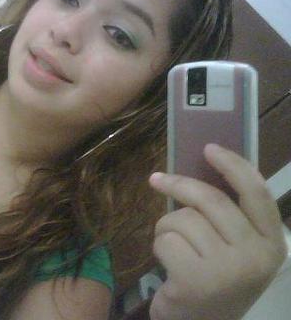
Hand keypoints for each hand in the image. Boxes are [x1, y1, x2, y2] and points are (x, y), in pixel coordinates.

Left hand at [147, 144, 287, 319]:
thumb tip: (200, 166)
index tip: (208, 147)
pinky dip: (158, 246)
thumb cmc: (215, 277)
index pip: (257, 193)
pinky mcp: (196, 281)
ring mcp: (228, 270)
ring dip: (166, 226)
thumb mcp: (233, 246)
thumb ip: (227, 213)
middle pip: (210, 199)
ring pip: (182, 218)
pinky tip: (168, 264)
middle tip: (156, 179)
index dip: (233, 165)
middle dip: (177, 185)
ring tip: (172, 246)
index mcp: (272, 243)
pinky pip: (165, 239)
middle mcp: (257, 257)